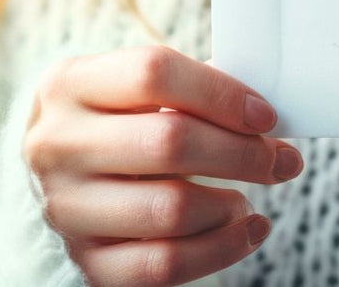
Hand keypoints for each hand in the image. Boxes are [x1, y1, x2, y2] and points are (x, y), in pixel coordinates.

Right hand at [24, 45, 302, 286]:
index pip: (154, 73)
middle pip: (169, 142)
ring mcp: (66, 207)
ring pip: (171, 209)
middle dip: (243, 153)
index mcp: (70, 84)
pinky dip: (220, 249)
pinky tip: (245, 231)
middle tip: (281, 160)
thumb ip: (193, 90)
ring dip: (229, 206)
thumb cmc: (117, 124)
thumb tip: (264, 115)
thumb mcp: (134, 91)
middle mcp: (58, 144)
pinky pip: (164, 265)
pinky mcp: (86, 261)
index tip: (265, 115)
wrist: (58, 180)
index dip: (222, 94)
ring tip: (248, 200)